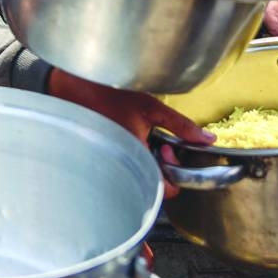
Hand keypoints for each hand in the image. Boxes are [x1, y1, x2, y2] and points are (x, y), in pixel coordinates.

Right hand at [47, 68, 214, 197]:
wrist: (70, 88)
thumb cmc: (108, 95)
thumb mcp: (151, 107)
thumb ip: (181, 126)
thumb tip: (207, 139)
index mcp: (137, 155)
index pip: (165, 189)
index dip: (174, 172)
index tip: (168, 149)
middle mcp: (121, 165)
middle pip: (150, 183)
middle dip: (158, 167)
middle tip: (156, 143)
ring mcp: (109, 165)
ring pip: (134, 176)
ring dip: (142, 162)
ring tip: (137, 138)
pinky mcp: (99, 161)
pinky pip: (119, 168)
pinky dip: (127, 158)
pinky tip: (124, 138)